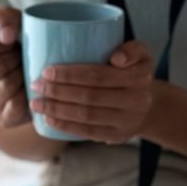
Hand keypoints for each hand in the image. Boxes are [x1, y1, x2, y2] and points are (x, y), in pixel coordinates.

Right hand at [0, 7, 29, 127]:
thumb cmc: (23, 50)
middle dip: (16, 60)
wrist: (40, 81)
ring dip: (23, 75)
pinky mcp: (4, 120)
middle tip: (25, 60)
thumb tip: (5, 37)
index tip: (15, 45)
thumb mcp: (15, 26)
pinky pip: (16, 104)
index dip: (5, 44)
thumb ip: (5, 18)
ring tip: (28, 72)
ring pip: (6, 85)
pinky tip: (31, 88)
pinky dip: (28, 94)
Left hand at [29, 40, 153, 143]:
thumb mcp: (141, 54)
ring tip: (36, 102)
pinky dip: (66, 126)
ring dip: (57, 109)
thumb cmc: (135, 72)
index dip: (69, 74)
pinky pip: (88, 131)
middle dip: (57, 91)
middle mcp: (135, 100)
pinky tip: (49, 119)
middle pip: (89, 96)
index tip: (46, 71)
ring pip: (86, 115)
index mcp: (139, 77)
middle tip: (36, 85)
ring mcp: (126, 121)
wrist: (151, 106)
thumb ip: (131, 49)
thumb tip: (115, 57)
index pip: (98, 76)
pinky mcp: (117, 135)